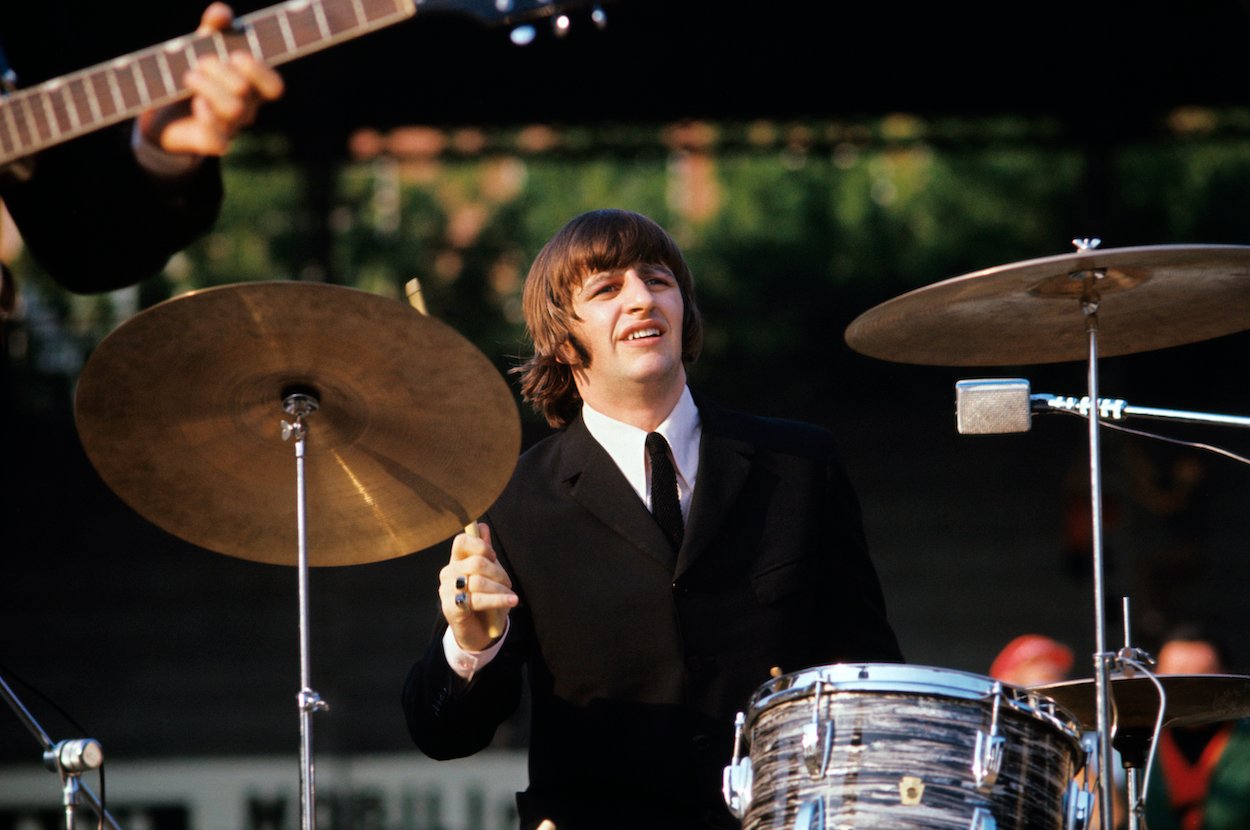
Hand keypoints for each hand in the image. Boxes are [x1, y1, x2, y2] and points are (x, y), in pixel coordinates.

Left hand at [137, 3, 283, 156]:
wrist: (161, 111)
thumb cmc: (191, 75)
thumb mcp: (200, 47)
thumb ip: (213, 29)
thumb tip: (222, 13)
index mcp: (251, 87)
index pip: (274, 86)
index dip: (258, 71)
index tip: (236, 55)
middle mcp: (246, 109)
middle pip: (246, 90)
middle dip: (219, 70)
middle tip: (199, 63)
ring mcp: (231, 128)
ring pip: (233, 110)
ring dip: (207, 87)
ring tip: (188, 77)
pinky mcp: (212, 144)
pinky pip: (219, 140)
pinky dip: (207, 119)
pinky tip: (196, 104)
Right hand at [439, 523, 517, 651]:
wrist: (478, 632)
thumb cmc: (485, 599)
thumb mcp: (489, 574)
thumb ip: (485, 552)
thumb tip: (482, 525)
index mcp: (456, 561)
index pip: (462, 541)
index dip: (481, 545)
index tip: (493, 556)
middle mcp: (448, 573)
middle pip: (477, 562)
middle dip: (499, 572)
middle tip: (508, 584)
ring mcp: (446, 591)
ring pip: (479, 581)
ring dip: (501, 589)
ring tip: (511, 596)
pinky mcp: (451, 608)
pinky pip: (478, 600)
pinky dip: (499, 600)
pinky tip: (512, 601)